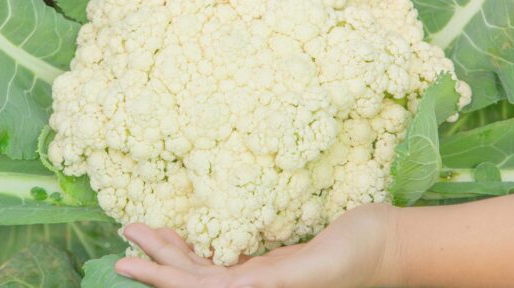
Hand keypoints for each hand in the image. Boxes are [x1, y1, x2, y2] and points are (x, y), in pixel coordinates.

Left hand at [115, 204, 399, 287]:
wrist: (388, 243)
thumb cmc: (359, 253)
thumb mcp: (317, 266)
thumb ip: (277, 278)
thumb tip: (237, 286)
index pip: (199, 287)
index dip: (162, 275)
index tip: (128, 260)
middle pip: (193, 278)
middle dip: (157, 259)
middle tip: (125, 234)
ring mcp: (262, 276)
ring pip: (205, 267)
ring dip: (172, 252)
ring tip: (141, 232)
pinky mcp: (272, 263)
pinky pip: (226, 258)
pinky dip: (201, 248)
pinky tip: (186, 238)